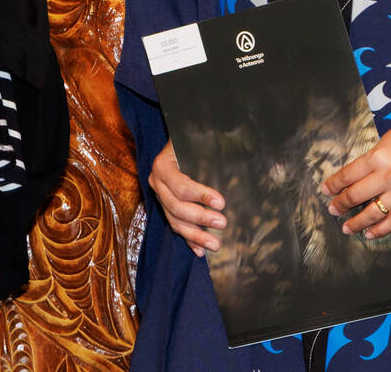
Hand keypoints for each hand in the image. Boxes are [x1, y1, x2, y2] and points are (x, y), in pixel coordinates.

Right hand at [148, 141, 223, 255]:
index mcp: (162, 166)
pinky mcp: (165, 206)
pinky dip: (188, 239)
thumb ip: (209, 149)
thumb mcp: (195, 140)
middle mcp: (156, 183)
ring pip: (174, 221)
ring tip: (215, 245)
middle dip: (200, 218)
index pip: (181, 187)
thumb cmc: (189, 139)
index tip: (222, 203)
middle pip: (176, 207)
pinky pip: (175, 226)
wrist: (178, 138)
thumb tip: (234, 159)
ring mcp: (159, 196)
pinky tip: (200, 251)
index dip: (201, 196)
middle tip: (223, 223)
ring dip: (195, 235)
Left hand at [321, 74, 390, 239]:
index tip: (326, 191)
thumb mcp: (386, 141)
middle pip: (357, 195)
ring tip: (346, 227)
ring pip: (374, 213)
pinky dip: (381, 229)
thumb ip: (372, 160)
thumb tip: (356, 177)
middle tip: (332, 210)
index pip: (348, 175)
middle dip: (341, 205)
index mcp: (378, 157)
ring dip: (357, 222)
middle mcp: (389, 176)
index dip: (334, 185)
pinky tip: (370, 233)